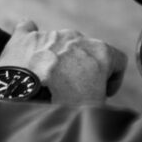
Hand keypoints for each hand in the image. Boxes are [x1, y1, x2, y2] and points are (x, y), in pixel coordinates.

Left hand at [0, 20, 126, 104]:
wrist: (26, 105)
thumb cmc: (66, 109)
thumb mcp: (98, 111)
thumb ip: (104, 100)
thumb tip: (100, 107)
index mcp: (101, 53)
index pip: (118, 60)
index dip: (112, 79)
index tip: (101, 92)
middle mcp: (76, 38)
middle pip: (86, 52)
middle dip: (81, 69)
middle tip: (71, 92)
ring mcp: (48, 35)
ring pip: (58, 44)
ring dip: (56, 60)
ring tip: (45, 85)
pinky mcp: (23, 38)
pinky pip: (27, 29)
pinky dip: (28, 42)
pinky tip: (26, 53)